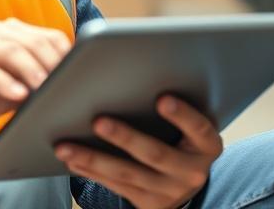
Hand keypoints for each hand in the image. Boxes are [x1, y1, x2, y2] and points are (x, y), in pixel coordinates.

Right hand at [0, 18, 71, 134]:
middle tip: (68, 84)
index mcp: (13, 32)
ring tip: (46, 88)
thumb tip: (67, 89)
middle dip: (53, 63)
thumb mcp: (12, 83)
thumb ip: (35, 79)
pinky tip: (19, 95)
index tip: (81, 76)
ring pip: (11, 51)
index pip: (49, 37)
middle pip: (33, 42)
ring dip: (32, 70)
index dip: (67, 55)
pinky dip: (4, 82)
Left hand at [55, 96, 222, 208]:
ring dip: (94, 158)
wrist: (186, 183)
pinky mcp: (149, 204)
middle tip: (98, 121)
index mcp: (207, 145)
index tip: (162, 99)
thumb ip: (174, 109)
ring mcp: (169, 190)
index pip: (199, 128)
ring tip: (66, 146)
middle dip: (124, 137)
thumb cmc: (183, 139)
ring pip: (128, 174)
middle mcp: (192, 171)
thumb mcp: (190, 126)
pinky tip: (72, 159)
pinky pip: (116, 187)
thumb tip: (133, 77)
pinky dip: (91, 172)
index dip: (182, 115)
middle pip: (155, 153)